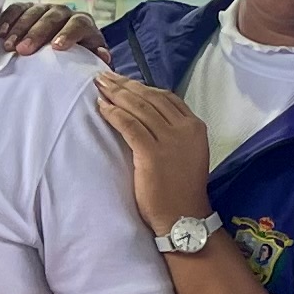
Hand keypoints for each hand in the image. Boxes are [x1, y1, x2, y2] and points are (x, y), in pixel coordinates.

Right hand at [0, 1, 106, 58]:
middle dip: (37, 33)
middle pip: (52, 17)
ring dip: (19, 28)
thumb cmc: (77, 60)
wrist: (65, 52)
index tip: (57, 47)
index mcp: (83, 24)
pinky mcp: (28, 9)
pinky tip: (0, 33)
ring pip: (33, 12)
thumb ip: (97, 60)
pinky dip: (8, 19)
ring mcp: (45, 9)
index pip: (78, 24)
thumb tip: (103, 56)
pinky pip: (17, 8)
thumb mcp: (90, 62)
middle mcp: (64, 13)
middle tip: (23, 50)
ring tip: (8, 46)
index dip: (68, 34)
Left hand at [89, 71, 213, 231]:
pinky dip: (113, 114)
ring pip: (138, 107)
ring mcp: (170, 140)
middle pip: (149, 97)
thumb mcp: (187, 152)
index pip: (166, 97)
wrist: (183, 216)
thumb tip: (147, 113)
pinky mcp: (152, 153)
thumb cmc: (181, 188)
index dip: (142, 86)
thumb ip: (174, 131)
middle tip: (104, 77)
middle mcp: (185, 129)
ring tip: (99, 86)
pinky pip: (129, 125)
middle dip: (124, 85)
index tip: (123, 81)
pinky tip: (102, 107)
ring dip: (115, 94)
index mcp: (195, 126)